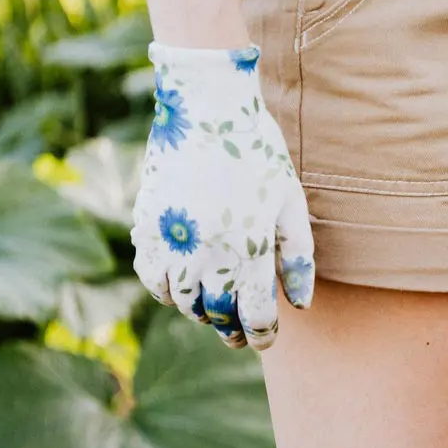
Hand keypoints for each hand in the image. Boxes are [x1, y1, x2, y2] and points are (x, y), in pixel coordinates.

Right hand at [130, 42, 314, 349]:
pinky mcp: (146, 224)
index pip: (254, 314)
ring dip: (199, 312)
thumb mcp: (291, 203)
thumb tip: (300, 304)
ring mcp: (172, 239)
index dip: (261, 334)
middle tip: (238, 335)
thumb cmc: (259, 153)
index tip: (264, 339)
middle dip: (231, 330)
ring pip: (181, 301)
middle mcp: (207, 251)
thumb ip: (298, 257)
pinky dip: (165, 289)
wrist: (206, 107)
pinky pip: (150, 275)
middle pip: (217, 313)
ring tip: (213, 310)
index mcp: (250, 248)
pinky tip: (181, 285)